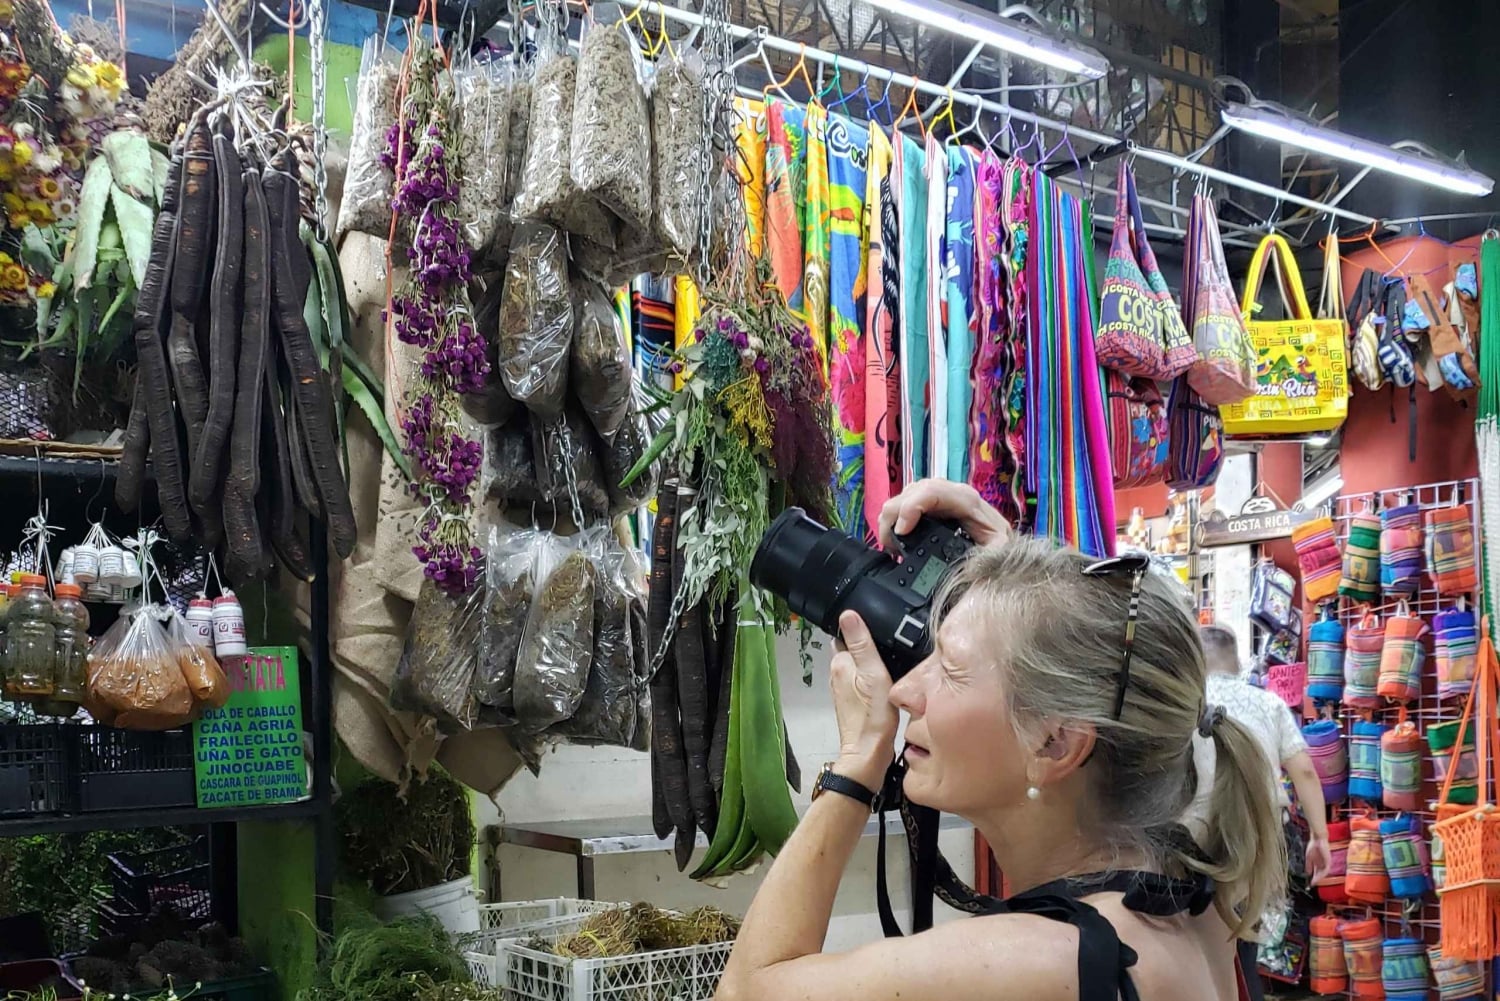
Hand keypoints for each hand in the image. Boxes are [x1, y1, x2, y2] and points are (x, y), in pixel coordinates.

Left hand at [829, 611, 898, 788]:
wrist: (869, 753)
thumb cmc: (873, 716)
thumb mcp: (874, 673)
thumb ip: (861, 644)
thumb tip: (847, 614)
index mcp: (839, 663)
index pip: (848, 634)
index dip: (863, 630)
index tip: (880, 631)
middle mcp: (837, 674)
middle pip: (853, 650)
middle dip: (867, 647)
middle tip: (890, 650)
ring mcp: (843, 689)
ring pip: (858, 666)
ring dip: (870, 664)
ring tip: (890, 666)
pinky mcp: (852, 701)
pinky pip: (861, 681)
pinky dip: (871, 679)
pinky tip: (885, 684)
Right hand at [878, 479, 1011, 551]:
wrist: (1006, 546)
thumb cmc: (1002, 548)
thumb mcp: (1000, 552)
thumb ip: (986, 553)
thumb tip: (963, 560)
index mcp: (967, 500)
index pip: (931, 491)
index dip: (910, 508)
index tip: (901, 533)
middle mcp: (952, 493)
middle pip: (912, 490)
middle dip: (894, 514)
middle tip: (890, 545)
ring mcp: (941, 498)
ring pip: (906, 494)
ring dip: (892, 517)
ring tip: (891, 544)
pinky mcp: (933, 506)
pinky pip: (908, 503)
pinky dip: (896, 519)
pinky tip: (896, 538)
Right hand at [1305, 836, 1329, 883]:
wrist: (1317, 839)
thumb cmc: (1313, 846)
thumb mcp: (1309, 857)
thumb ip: (1308, 865)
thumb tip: (1307, 873)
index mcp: (1318, 863)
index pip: (1317, 872)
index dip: (1313, 878)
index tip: (1310, 883)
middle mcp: (1323, 864)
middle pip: (1320, 874)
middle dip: (1316, 879)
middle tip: (1312, 884)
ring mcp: (1326, 863)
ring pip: (1324, 873)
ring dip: (1319, 878)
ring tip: (1314, 881)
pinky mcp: (1328, 861)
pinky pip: (1326, 869)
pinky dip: (1322, 873)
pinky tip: (1318, 876)